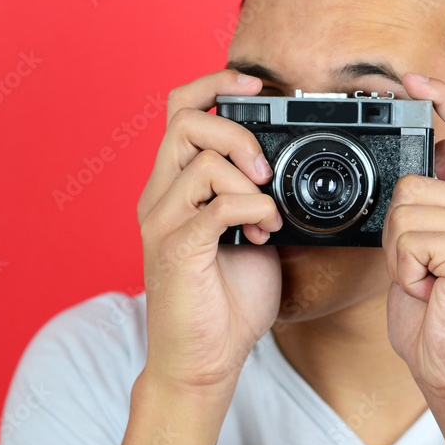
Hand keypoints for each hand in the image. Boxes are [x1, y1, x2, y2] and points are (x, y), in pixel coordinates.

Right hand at [136, 69, 282, 392]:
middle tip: (266, 171)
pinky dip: (252, 209)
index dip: (216, 82)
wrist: (205, 361)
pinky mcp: (175, 250)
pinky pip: (214, 206)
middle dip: (239, 133)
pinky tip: (264, 231)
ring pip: (203, 161)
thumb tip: (286, 166)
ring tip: (267, 217)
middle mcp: (158, 195)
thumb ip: (254, 194)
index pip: (179, 107)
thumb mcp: (250, 232)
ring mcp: (162, 221)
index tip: (257, 84)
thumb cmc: (226, 300)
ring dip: (250, 182)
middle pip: (185, 119)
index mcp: (174, 185)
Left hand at [382, 73, 444, 405]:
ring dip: (400, 254)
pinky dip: (405, 270)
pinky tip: (431, 291)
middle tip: (423, 271)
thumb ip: (430, 207)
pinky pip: (407, 238)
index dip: (443, 100)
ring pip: (404, 209)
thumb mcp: (429, 250)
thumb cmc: (440, 317)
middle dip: (397, 231)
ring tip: (429, 282)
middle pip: (411, 182)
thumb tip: (418, 165)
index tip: (413, 80)